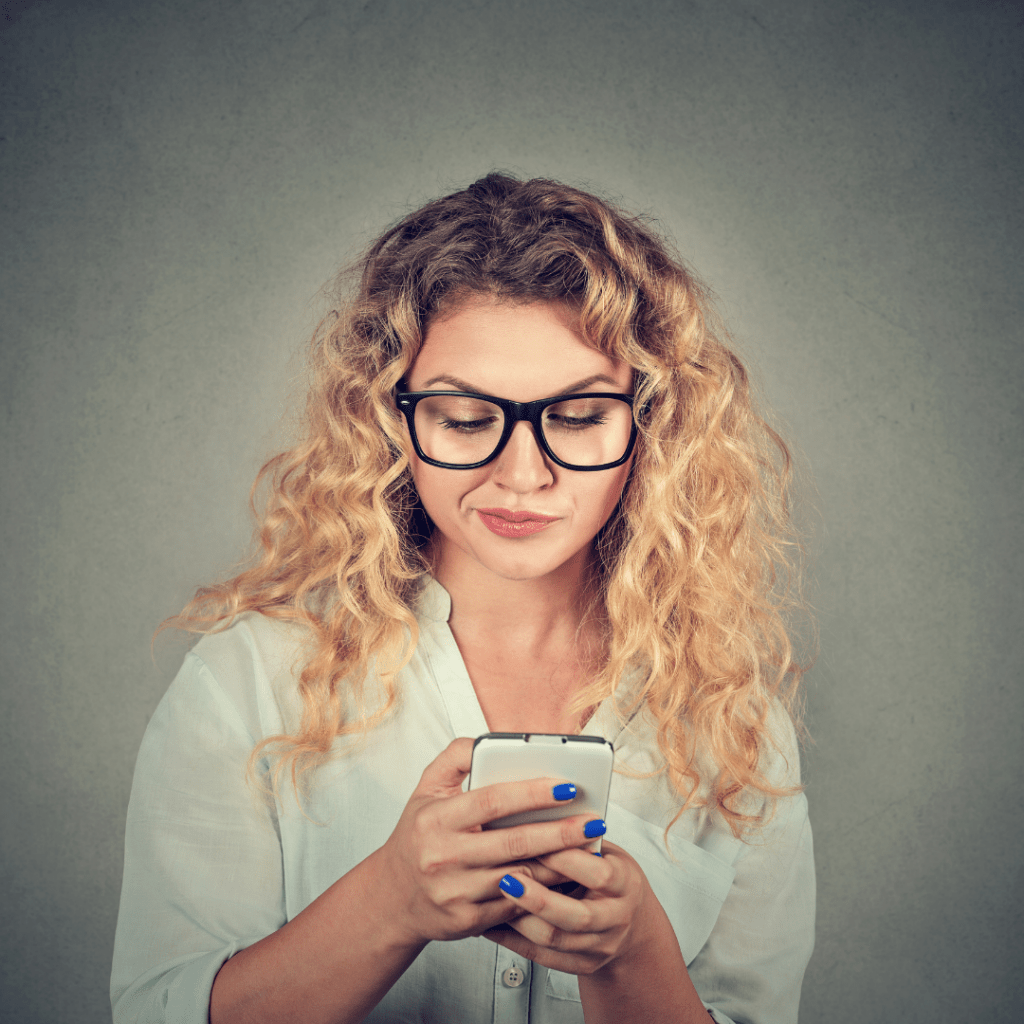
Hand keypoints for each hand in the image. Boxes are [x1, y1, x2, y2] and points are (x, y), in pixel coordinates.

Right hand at [374, 738, 607, 948]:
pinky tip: (566, 878)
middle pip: (514, 842)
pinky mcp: (468, 920)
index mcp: (437, 819)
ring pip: (521, 877)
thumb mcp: (426, 789)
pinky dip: (544, 891)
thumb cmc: (418, 837)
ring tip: (589, 848)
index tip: (568, 787)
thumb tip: (489, 738)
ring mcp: (456, 891)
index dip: (533, 793)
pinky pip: (516, 906)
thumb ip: (455, 757)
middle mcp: (444, 855)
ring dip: (560, 864)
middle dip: (561, 832)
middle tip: (594, 822)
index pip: (492, 801)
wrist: (392, 898)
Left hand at [483, 840, 656, 976]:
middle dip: (539, 899)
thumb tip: (538, 817)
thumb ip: (580, 842)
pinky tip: (492, 924)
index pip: (599, 874)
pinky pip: (542, 957)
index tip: (534, 841)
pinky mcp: (583, 964)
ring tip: (494, 899)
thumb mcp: (609, 853)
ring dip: (520, 920)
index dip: (566, 859)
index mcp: (626, 885)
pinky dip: (514, 940)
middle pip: (577, 916)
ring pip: (555, 939)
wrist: (633, 924)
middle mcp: (616, 919)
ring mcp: (600, 947)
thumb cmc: (613, 878)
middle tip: (508, 878)